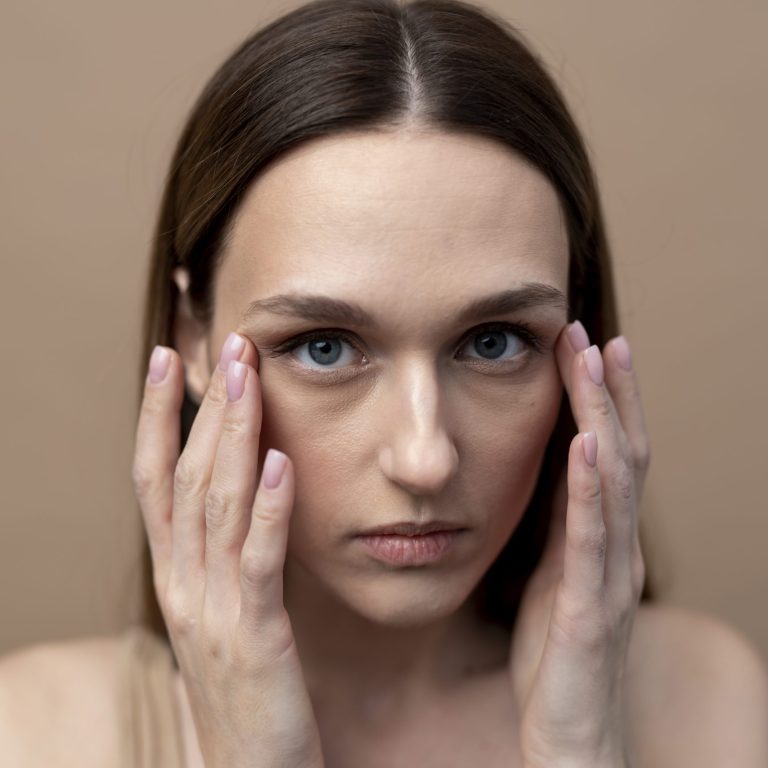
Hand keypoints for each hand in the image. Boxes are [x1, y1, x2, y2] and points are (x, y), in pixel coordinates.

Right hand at [132, 332, 324, 767]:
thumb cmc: (244, 689)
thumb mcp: (223, 612)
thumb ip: (224, 556)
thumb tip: (243, 496)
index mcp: (176, 575)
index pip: (156, 481)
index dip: (159, 419)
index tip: (169, 360)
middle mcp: (183, 584)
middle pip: (186, 479)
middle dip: (204, 408)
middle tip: (224, 345)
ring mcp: (213, 610)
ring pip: (217, 507)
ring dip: (234, 437)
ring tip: (247, 379)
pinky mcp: (255, 637)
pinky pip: (259, 562)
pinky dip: (269, 509)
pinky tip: (282, 463)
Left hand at [509, 322, 649, 767]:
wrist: (569, 735)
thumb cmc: (555, 653)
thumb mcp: (551, 574)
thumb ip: (557, 525)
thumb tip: (546, 470)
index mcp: (598, 539)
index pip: (607, 453)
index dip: (600, 399)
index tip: (581, 344)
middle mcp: (614, 548)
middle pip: (622, 452)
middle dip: (609, 390)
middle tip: (595, 332)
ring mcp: (608, 577)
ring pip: (615, 482)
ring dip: (605, 416)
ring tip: (594, 360)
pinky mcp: (589, 611)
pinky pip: (591, 540)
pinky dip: (591, 487)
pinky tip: (585, 444)